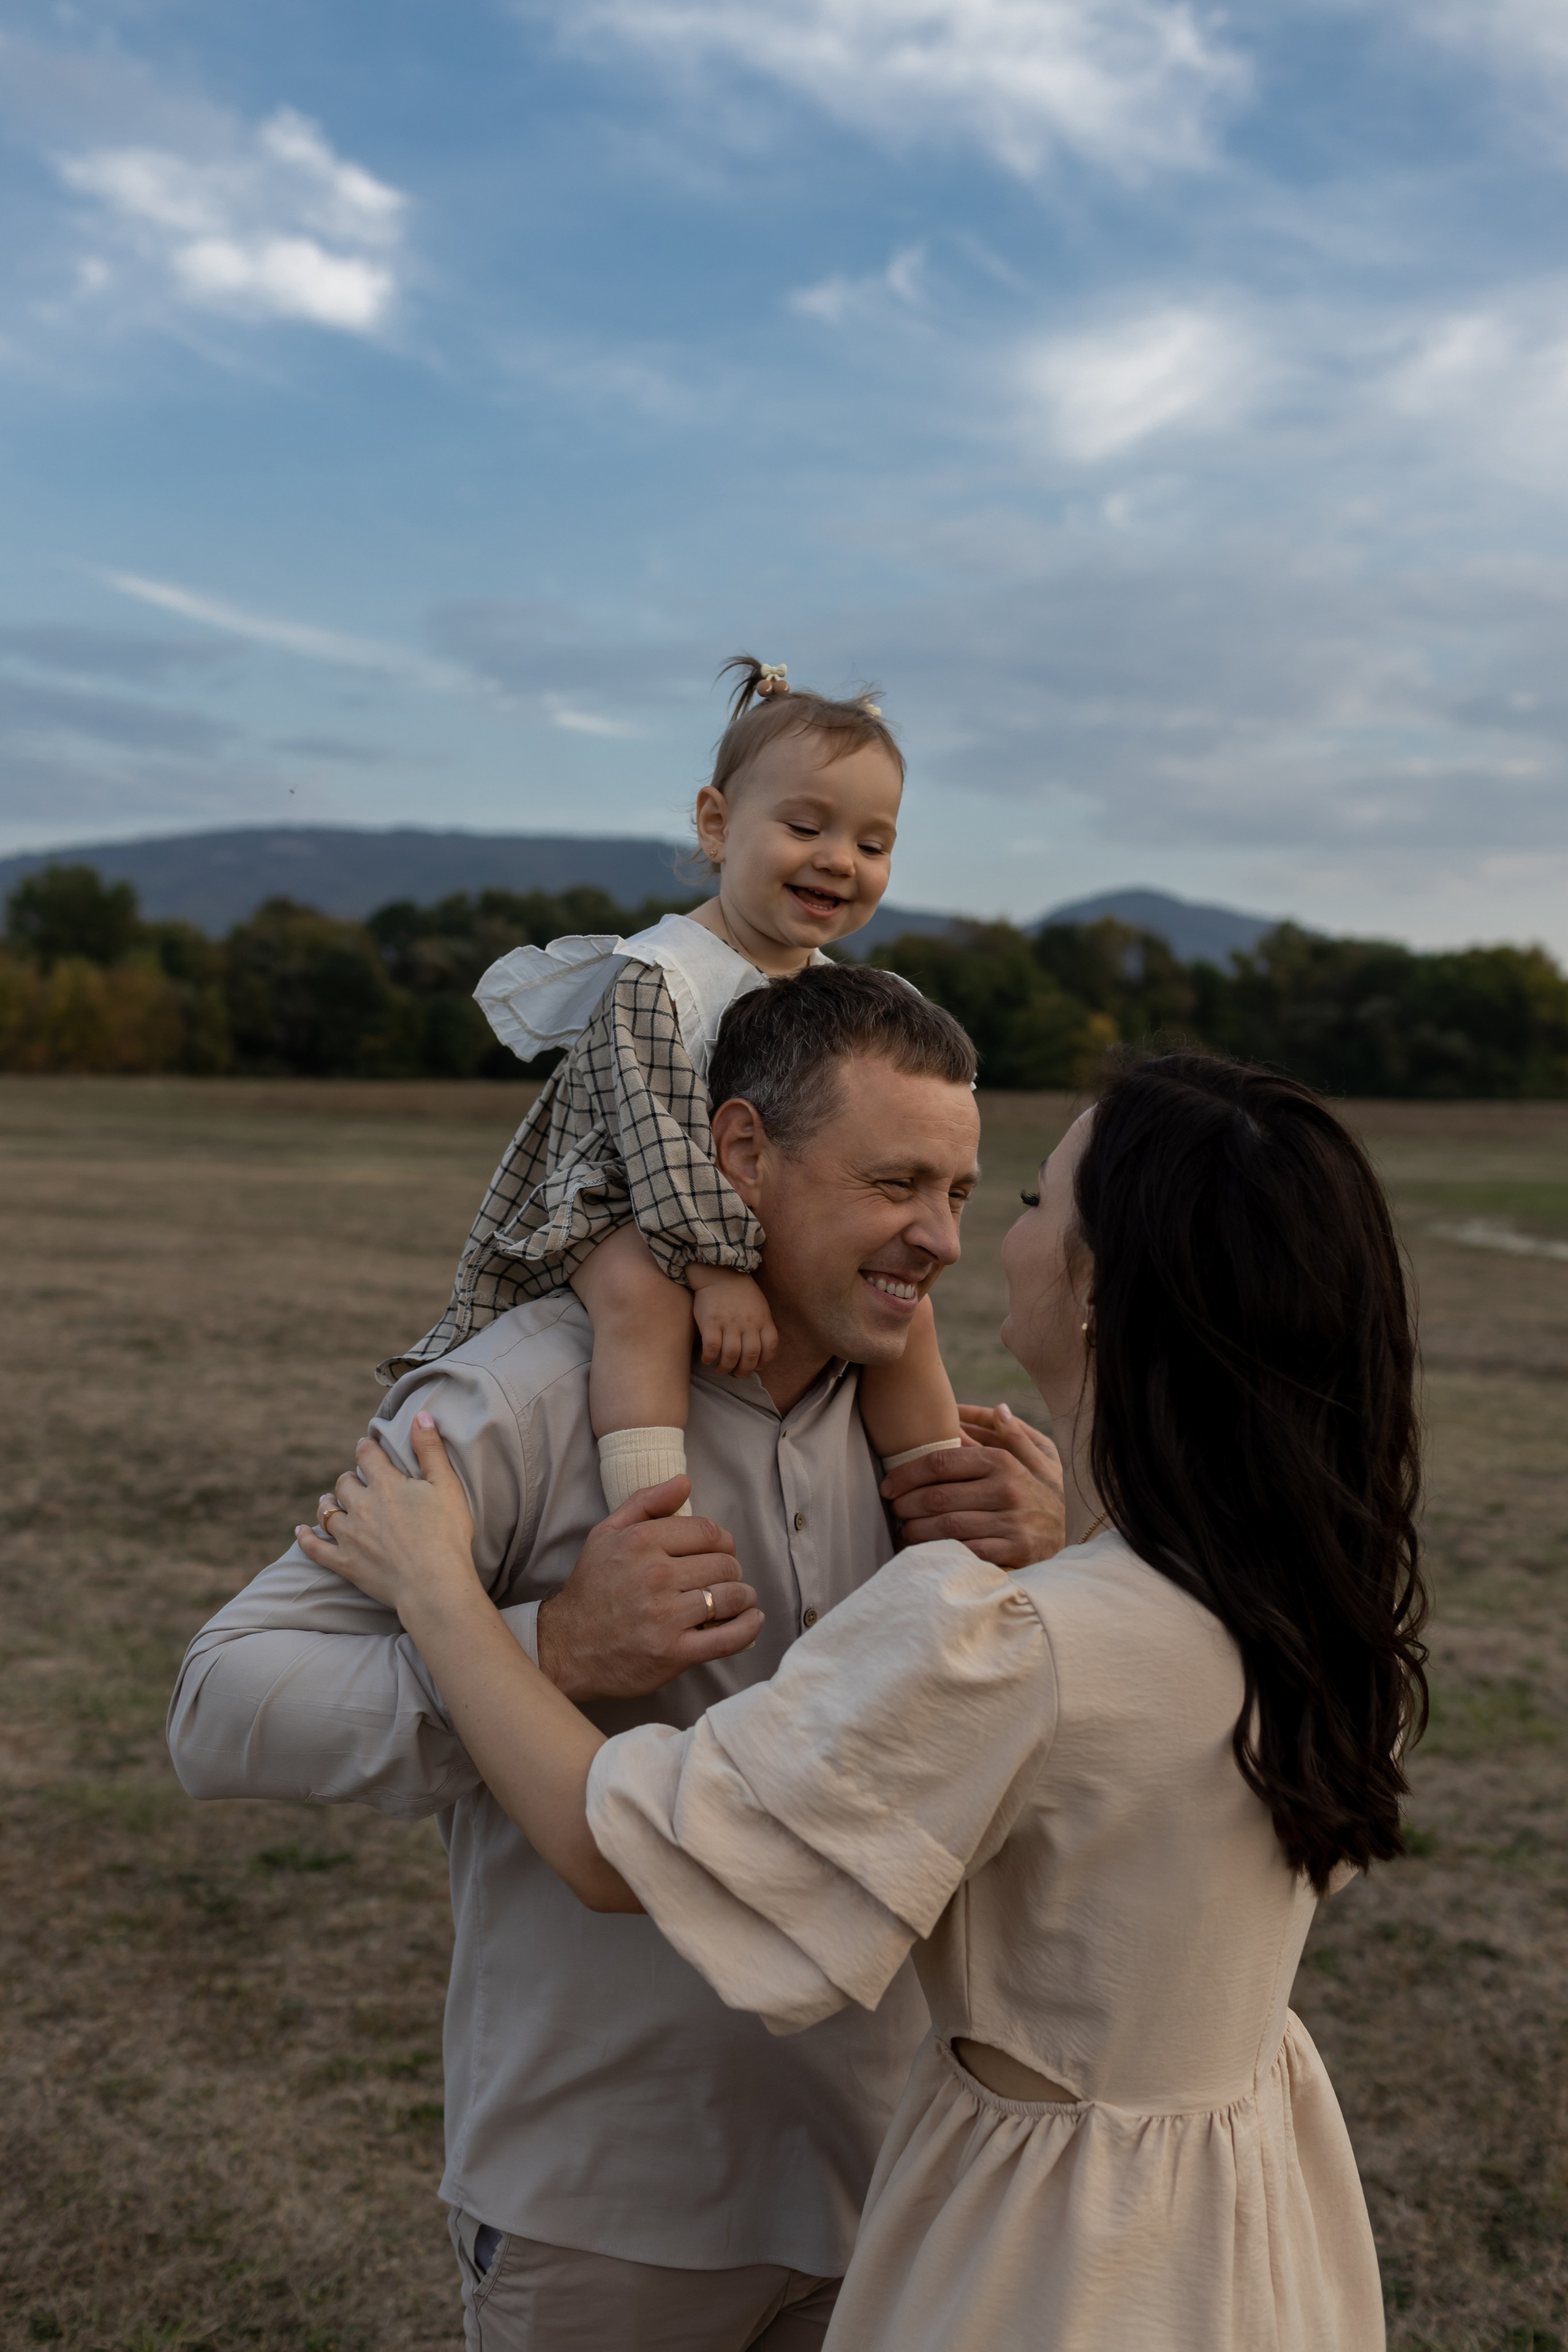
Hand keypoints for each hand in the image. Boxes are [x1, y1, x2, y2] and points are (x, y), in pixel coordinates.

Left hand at [297, 1413, 475, 1618]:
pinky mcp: (345, 1563)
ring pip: (327, 1512)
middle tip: (357, 1481)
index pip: (367, 1454)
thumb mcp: (446, 1486)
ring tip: (329, 1500)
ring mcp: (350, 1536)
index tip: (367, 1447)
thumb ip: (431, 1449)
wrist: (434, 1584)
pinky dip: (305, 1538)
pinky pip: (315, 1548)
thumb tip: (421, 1415)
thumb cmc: (447, 1534)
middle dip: (350, 1479)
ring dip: (328, 1503)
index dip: (366, 1448)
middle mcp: (362, 1506)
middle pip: (345, 1483)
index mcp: (386, 1485)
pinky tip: (300, 1531)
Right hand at [537, 1475, 764, 1700]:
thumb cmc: (591, 1588)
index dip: (724, 1542)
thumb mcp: (606, 1533)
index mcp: (642, 1542)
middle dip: (732, 1570)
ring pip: (731, 1597)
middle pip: (724, 1564)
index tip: (720, 1553)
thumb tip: (684, 1481)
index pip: (708, 1532)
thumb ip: (646, 1502)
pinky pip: (727, 1638)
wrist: (566, 1646)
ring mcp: (665, 1616)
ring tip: (738, 1600)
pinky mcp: (673, 1652)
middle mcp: (655, 1575)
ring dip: (743, 1597)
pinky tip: (751, 1620)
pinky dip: (747, 1628)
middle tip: (724, 1579)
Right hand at [686, 1266, 778, 1376]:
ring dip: (726, 1368)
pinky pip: (712, 1348)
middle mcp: (748, 1323)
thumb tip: (760, 1354)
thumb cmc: (741, 1293)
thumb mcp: (760, 1307)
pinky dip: (709, 1358)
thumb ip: (761, 1327)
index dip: (764, 1362)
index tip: (757, 1367)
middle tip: (736, 1373)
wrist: (720, 1273)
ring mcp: (729, 1323)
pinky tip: (707, 1359)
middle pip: (751, 1356)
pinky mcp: (711, 1322)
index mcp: (763, 1319)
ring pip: (731, 1355)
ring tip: (721, 1369)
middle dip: (744, 1371)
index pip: (770, 1347)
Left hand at [881, 1403, 1065, 1568]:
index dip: (906, 1474)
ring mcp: (1011, 1521)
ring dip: (915, 1532)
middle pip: (937, 1496)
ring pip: (946, 1527)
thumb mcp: (1038, 1457)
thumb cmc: (1044, 1492)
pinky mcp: (1014, 1550)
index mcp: (1003, 1461)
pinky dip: (940, 1553)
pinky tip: (926, 1552)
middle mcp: (1006, 1488)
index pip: (941, 1462)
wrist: (1075, 1535)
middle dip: (905, 1505)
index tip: (888, 1485)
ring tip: (903, 1532)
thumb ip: (1014, 1434)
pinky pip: (965, 1552)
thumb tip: (999, 1409)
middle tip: (893, 1511)